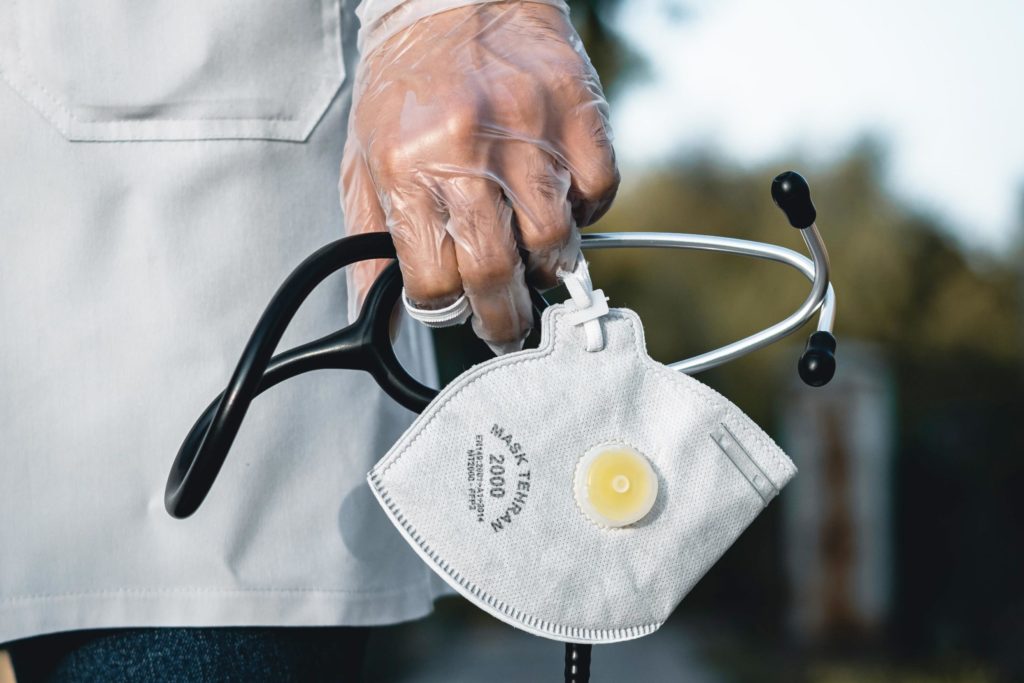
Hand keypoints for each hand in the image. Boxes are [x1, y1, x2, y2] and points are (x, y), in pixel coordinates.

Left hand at [341, 1, 617, 352]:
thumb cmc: (406, 86)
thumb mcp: (363, 162)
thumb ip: (368, 246)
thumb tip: (374, 320)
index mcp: (406, 168)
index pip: (434, 281)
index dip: (447, 310)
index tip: (457, 312)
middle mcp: (467, 151)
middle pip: (497, 272)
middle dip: (504, 319)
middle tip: (506, 327)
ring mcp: (529, 130)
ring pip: (555, 241)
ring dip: (547, 267)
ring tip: (534, 261)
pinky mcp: (577, 110)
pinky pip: (598, 192)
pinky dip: (585, 213)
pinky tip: (561, 203)